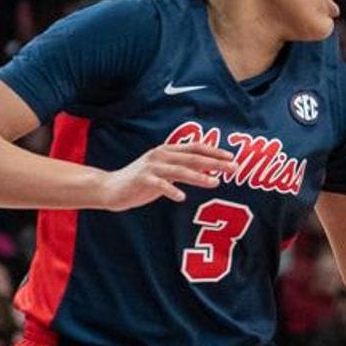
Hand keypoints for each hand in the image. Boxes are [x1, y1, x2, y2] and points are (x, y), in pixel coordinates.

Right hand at [96, 141, 237, 210]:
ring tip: (215, 182)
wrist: (111, 188)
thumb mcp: (165, 172)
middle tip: (234, 168)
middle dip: (215, 162)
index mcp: (167, 151)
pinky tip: (181, 198)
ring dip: (198, 176)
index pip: (195, 148)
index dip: (214, 151)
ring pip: (179, 170)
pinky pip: (159, 185)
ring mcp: (151, 167)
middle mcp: (161, 155)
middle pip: (192, 158)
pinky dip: (171, 190)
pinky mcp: (142, 180)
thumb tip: (209, 170)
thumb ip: (184, 169)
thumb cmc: (142, 181)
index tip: (232, 157)